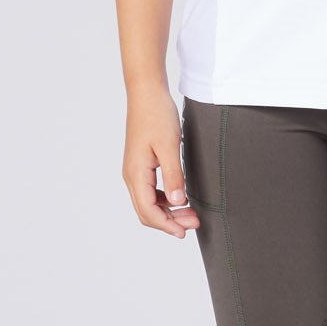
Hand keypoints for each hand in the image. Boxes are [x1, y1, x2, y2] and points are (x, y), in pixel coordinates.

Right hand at [123, 87, 201, 237]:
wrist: (147, 93)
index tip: (185, 232)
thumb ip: (173, 177)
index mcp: (136, 173)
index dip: (166, 225)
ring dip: (168, 211)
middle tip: (195, 221)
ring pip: (148, 202)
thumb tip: (177, 203)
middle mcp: (131, 175)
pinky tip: (180, 198)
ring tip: (191, 212)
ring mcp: (135, 170)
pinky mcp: (141, 165)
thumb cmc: (157, 115)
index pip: (148, 211)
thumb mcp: (170, 147)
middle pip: (146, 211)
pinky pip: (150, 191)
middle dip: (169, 221)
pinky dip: (164, 200)